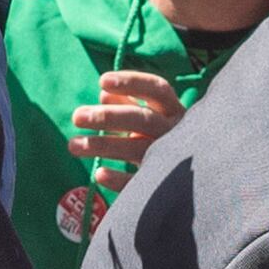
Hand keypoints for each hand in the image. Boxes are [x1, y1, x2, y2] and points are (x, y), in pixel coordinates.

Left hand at [69, 68, 184, 179]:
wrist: (196, 177)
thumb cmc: (161, 137)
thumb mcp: (148, 116)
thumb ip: (127, 103)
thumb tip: (103, 93)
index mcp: (173, 111)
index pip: (157, 89)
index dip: (132, 83)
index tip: (102, 80)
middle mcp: (175, 132)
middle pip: (142, 119)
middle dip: (108, 117)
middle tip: (76, 116)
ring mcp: (171, 160)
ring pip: (137, 149)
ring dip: (103, 145)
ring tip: (73, 145)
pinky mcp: (164, 187)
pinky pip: (140, 182)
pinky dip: (120, 179)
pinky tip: (99, 174)